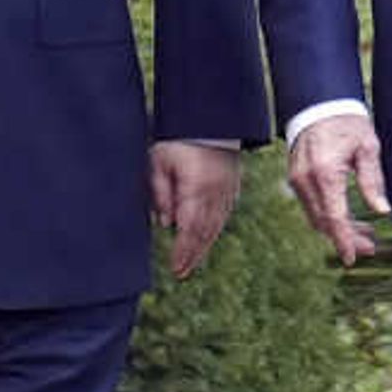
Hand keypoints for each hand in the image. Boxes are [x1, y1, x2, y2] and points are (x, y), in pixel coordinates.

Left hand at [151, 142, 241, 278]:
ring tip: (191, 263)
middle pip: (204, 233)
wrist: (210, 118)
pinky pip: (223, 214)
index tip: (175, 268)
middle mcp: (215, 194)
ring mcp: (227, 190)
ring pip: (216, 226)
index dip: (183, 252)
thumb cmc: (178, 138)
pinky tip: (207, 238)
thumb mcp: (159, 161)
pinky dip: (214, 230)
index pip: (189, 230)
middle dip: (192, 255)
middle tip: (181, 273)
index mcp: (197, 190)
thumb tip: (165, 223)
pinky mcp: (232, 185)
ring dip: (203, 246)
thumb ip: (160, 193)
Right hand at [286, 112, 391, 262]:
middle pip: (324, 222)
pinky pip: (312, 207)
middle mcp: (306, 180)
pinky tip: (349, 219)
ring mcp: (298, 180)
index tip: (352, 258)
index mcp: (325, 173)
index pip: (334, 217)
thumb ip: (372, 181)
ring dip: (339, 230)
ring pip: (317, 217)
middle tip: (371, 247)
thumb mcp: (367, 148)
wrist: (320, 105)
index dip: (344, 240)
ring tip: (367, 234)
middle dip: (346, 239)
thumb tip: (382, 211)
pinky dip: (329, 217)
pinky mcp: (296, 179)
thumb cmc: (347, 124)